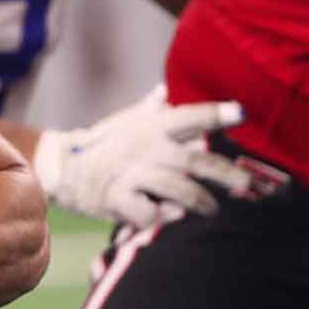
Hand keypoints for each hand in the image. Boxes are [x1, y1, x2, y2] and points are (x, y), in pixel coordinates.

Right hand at [31, 84, 248, 226]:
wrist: (61, 168)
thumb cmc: (102, 145)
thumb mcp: (123, 123)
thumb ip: (148, 110)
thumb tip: (163, 91)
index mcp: (150, 126)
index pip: (188, 116)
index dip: (216, 114)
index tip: (241, 114)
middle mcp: (144, 147)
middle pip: (195, 161)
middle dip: (226, 175)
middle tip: (247, 186)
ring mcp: (131, 173)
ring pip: (179, 190)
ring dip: (201, 202)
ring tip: (212, 210)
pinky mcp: (117, 198)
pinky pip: (149, 213)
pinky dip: (163, 217)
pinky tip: (168, 216)